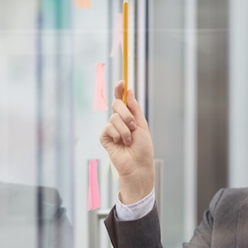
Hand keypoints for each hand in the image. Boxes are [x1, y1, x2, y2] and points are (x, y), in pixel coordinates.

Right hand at [99, 80, 154, 203]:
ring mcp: (111, 129)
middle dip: (127, 114)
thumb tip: (129, 91)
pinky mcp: (104, 137)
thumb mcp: (142, 124)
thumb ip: (134, 108)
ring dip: (125, 130)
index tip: (122, 82)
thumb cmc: (142, 148)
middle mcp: (118, 121)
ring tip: (129, 141)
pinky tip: (121, 143)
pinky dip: (118, 135)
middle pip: (116, 104)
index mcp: (128, 116)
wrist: (138, 165)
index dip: (120, 90)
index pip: (122, 100)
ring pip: (114, 117)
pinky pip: (108, 127)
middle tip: (134, 126)